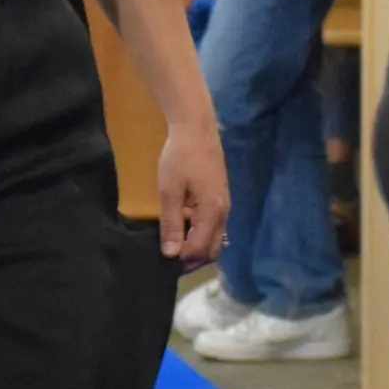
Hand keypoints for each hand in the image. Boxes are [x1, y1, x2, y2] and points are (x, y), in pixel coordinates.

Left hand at [156, 123, 226, 264]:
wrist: (196, 128)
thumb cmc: (180, 157)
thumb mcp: (170, 191)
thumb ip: (171, 223)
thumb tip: (171, 254)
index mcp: (212, 212)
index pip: (200, 249)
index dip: (182, 259)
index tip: (163, 259)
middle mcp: (223, 213)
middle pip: (213, 250)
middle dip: (193, 260)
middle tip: (169, 259)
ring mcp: (224, 206)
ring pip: (215, 240)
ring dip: (197, 249)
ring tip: (175, 247)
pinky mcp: (220, 199)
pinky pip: (214, 228)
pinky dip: (201, 237)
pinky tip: (184, 230)